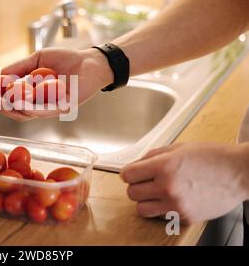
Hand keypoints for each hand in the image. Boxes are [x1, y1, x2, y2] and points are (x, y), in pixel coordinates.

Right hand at [0, 47, 112, 120]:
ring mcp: (51, 108)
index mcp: (33, 96)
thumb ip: (20, 67)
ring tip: (6, 95)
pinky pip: (45, 110)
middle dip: (1, 104)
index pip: (11, 102)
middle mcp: (40, 105)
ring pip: (27, 113)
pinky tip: (23, 99)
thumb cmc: (66, 60)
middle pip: (15, 112)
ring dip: (15, 104)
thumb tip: (0, 75)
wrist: (90, 61)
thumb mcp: (37, 59)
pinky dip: (32, 105)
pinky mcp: (63, 108)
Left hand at [120, 142, 248, 224]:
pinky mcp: (185, 217)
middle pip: (131, 193)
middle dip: (137, 186)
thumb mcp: (178, 147)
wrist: (238, 172)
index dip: (128, 173)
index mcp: (163, 166)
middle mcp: (167, 187)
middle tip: (146, 182)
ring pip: (141, 209)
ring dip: (145, 201)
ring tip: (156, 193)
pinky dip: (163, 210)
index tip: (132, 173)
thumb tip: (137, 163)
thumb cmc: (212, 158)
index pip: (127, 174)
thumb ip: (153, 155)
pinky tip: (173, 199)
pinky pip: (161, 217)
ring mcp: (176, 204)